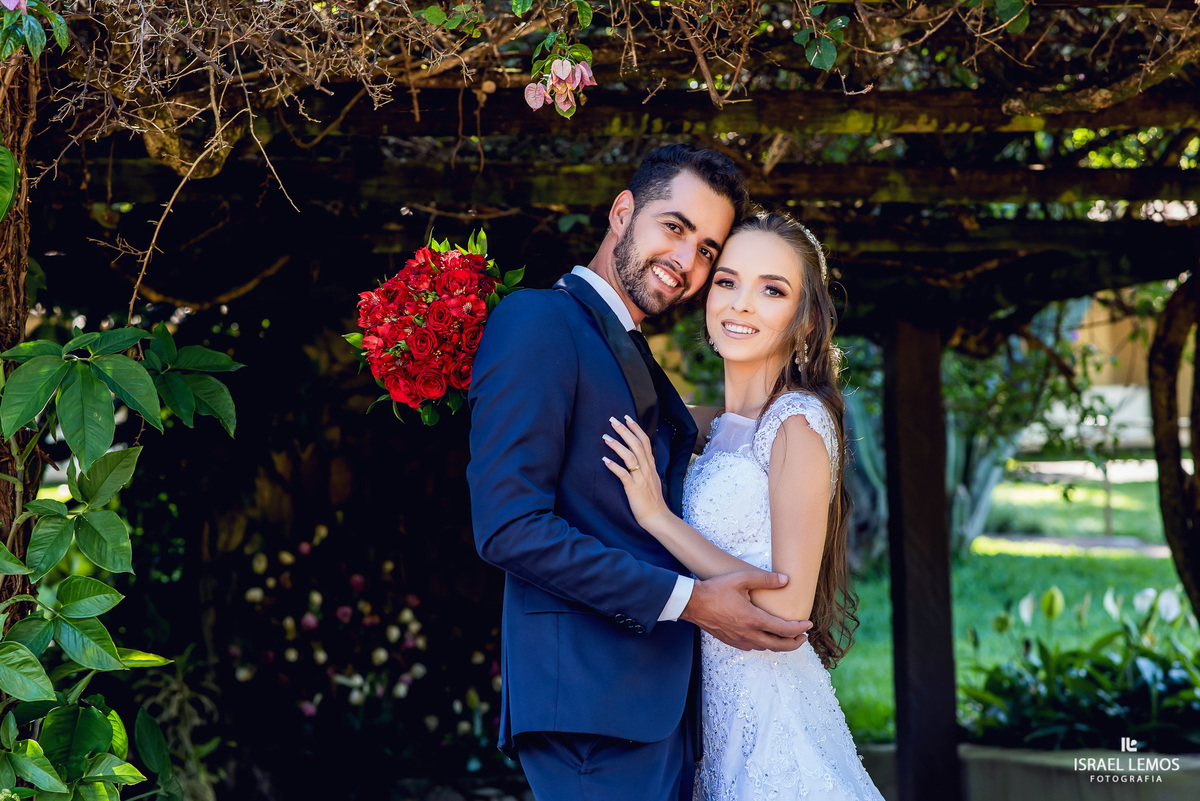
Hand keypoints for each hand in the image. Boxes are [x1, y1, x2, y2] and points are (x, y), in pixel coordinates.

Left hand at [601, 415, 669, 530]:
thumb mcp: (651, 478)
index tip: (626, 417)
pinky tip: (604, 461)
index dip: (636, 428)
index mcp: (650, 465)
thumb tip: (637, 455)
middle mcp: (647, 468)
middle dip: (624, 431)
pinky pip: (623, 475)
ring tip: (605, 437)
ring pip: (629, 457)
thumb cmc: (652, 499)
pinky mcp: (634, 488)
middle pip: (636, 444)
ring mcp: (641, 478)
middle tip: (612, 420)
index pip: (644, 441)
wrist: (657, 517)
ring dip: (617, 445)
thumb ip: (645, 466)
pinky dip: (614, 467)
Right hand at [681, 571, 811, 651]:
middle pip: (778, 645)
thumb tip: (785, 580)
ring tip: (787, 637)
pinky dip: (764, 645)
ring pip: (766, 648)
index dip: (799, 628)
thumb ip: (765, 579)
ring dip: (779, 644)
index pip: (783, 629)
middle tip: (803, 637)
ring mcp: (739, 640)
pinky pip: (753, 647)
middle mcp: (748, 634)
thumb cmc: (715, 589)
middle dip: (794, 643)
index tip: (808, 625)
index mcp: (753, 619)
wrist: (692, 603)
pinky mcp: (731, 641)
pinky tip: (765, 637)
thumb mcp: (741, 578)